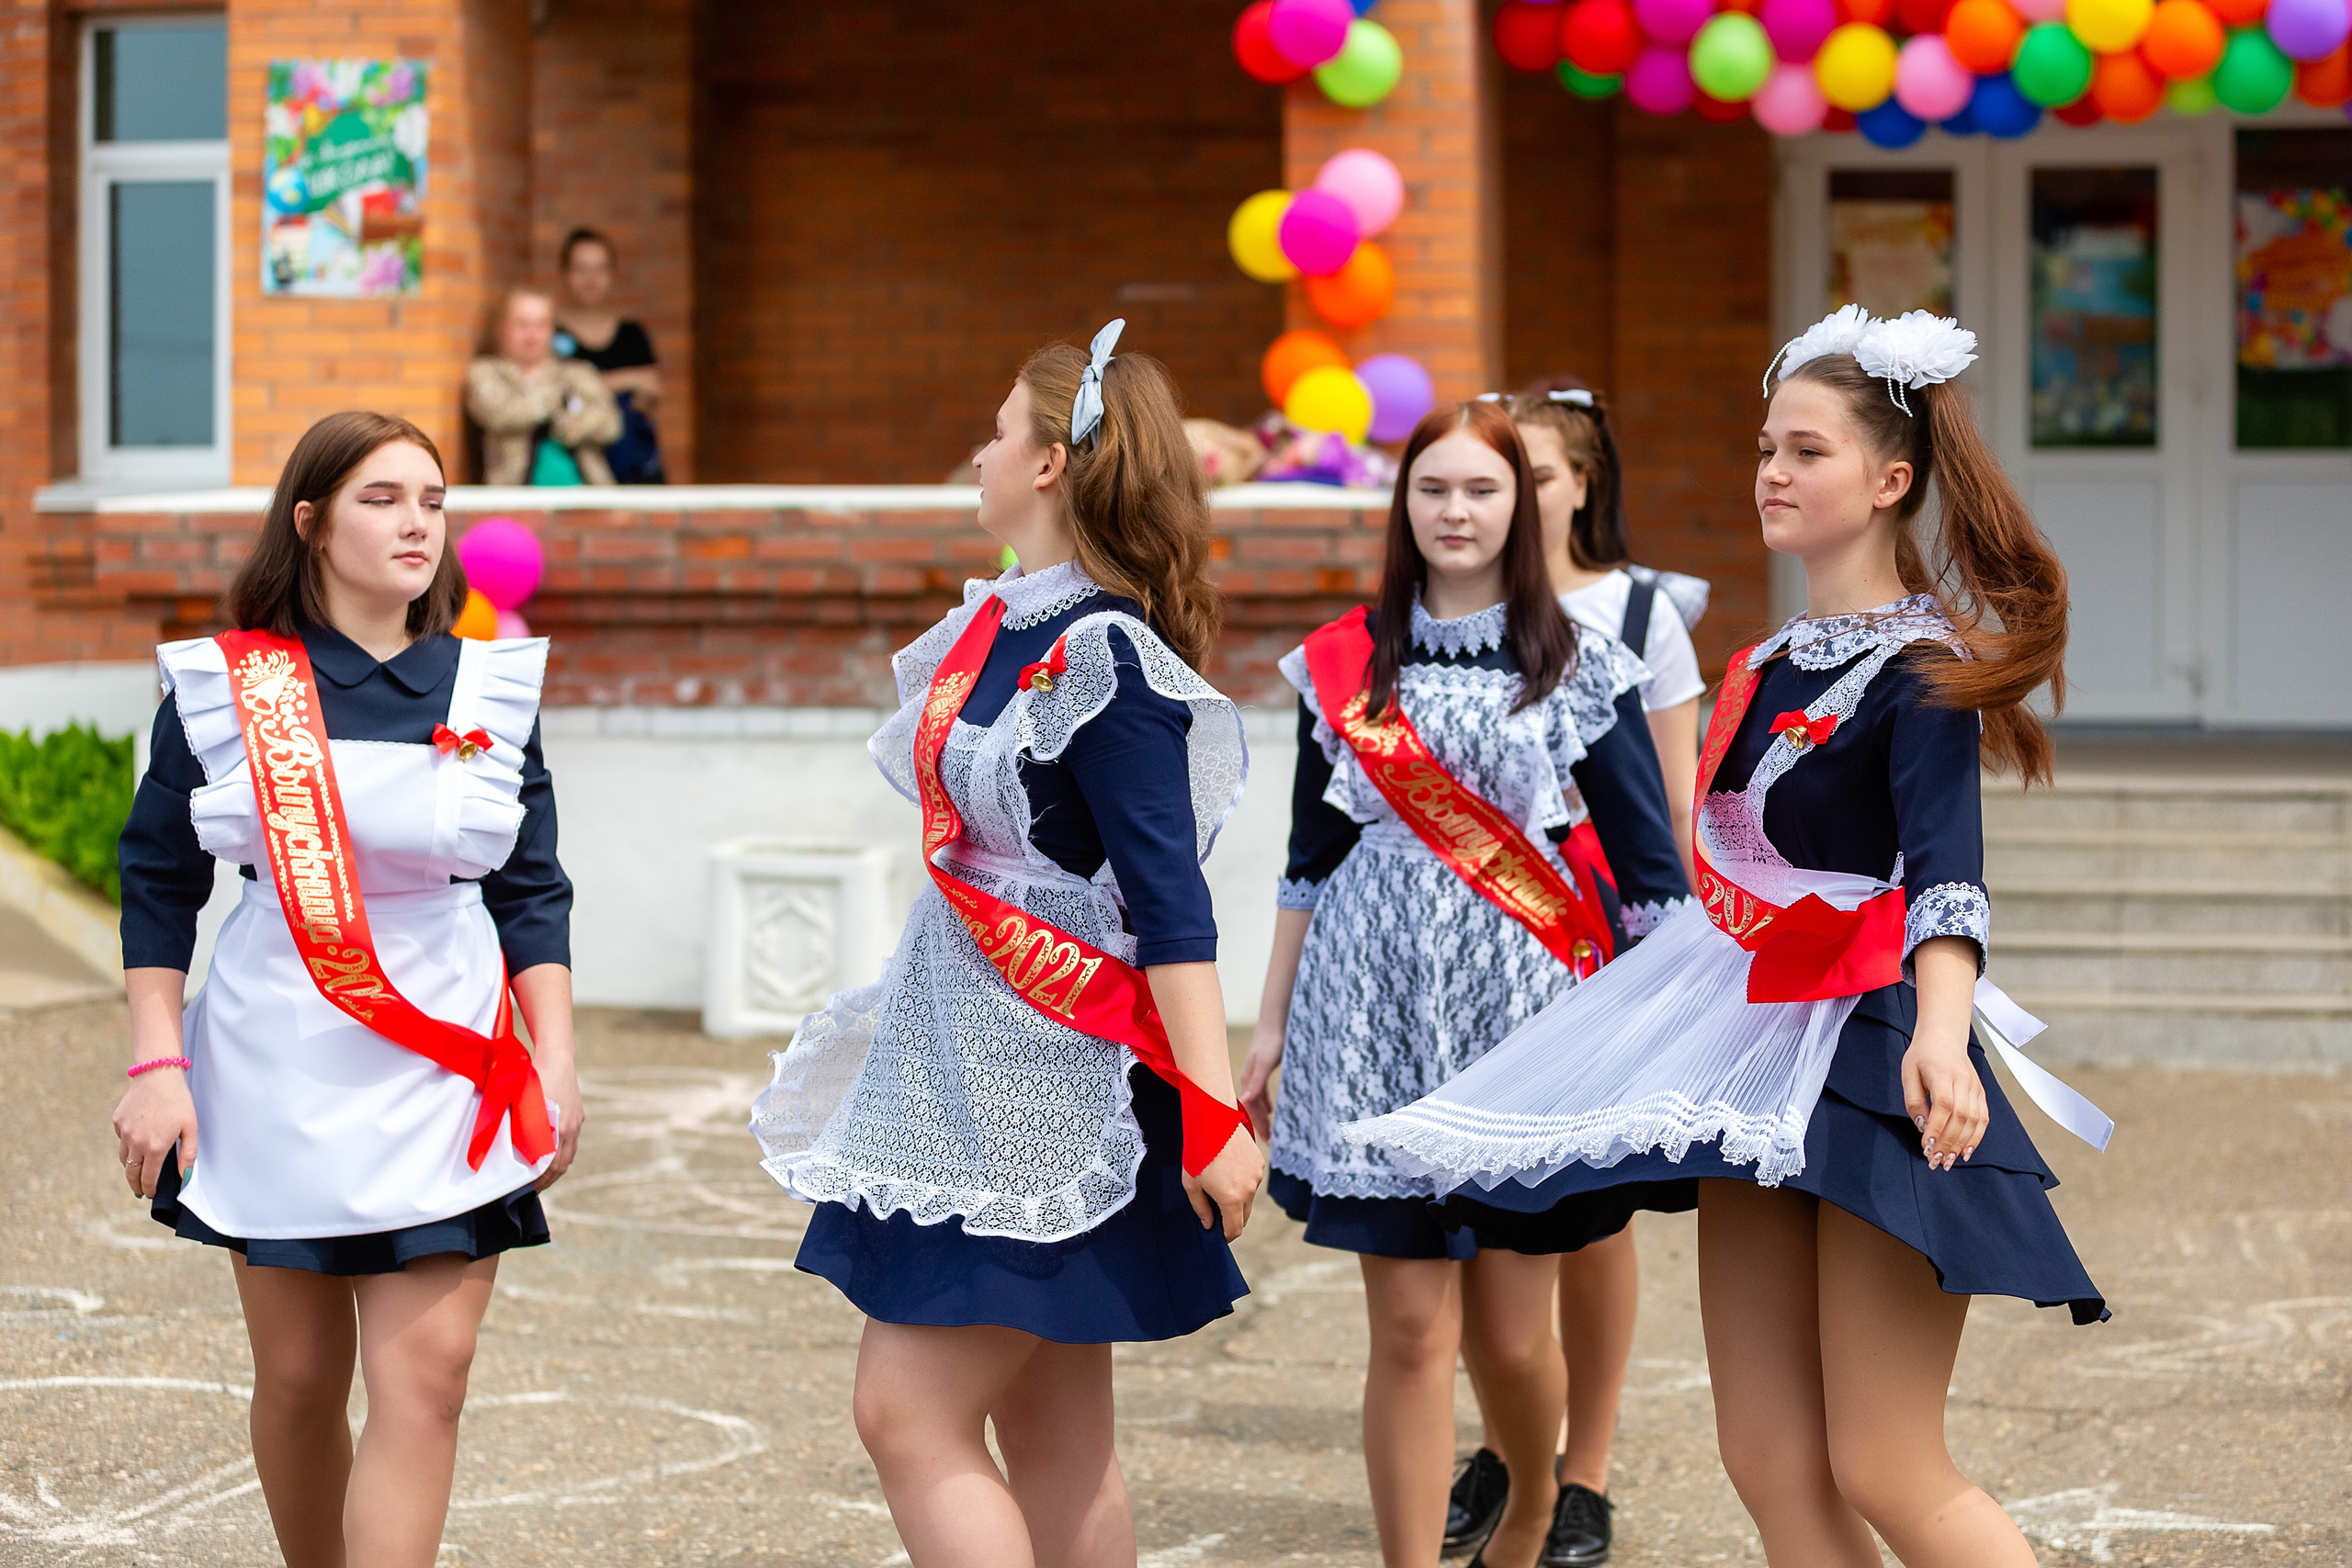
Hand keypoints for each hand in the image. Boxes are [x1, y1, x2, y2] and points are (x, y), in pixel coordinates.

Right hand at [113, 1070, 197, 1200]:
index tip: (151, 1194)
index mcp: (155, 1147)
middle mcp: (135, 1143)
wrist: (158, 1074)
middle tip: (140, 1191)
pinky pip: (121, 1140)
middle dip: (136, 1185)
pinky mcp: (117, 1121)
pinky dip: (128, 1145)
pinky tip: (139, 1140)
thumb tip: (184, 1178)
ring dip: (131, 1167)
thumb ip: (187, 1155)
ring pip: (124, 1158)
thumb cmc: (178, 1100)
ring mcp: (123, 1132)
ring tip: (139, 1170)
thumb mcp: (191, 1128)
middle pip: (131, 1173)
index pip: (147, 1178)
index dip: (149, 1189)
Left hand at [532, 1055, 586, 1191]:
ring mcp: (577, 1121)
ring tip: (542, 1174)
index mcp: (559, 1129)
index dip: (540, 1180)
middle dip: (549, 1179)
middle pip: (564, 1164)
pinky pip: (571, 1141)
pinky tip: (550, 1151)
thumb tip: (515, 1155)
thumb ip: (521, 1131)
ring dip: (557, 1166)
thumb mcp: (523, 1106)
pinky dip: (561, 1151)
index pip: (552, 1165)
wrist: (556, 1058)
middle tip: (535, 1187)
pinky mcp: (577, 1114)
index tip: (528, 1188)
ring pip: (569, 1153)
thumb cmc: (534, 1080)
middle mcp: (571, 1128)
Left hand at [1182, 1123, 1263, 1241]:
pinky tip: (1228, 1168)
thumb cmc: (1198, 1153)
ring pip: (1249, 1197)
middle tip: (1215, 1210)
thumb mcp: (1191, 1185)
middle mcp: (1249, 1190)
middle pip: (1244, 1216)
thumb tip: (1209, 1224)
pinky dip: (1242, 1181)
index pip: (1235, 1229)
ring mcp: (1257, 1175)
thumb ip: (1201, 1209)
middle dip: (1231, 1218)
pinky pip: (1252, 1180)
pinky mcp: (1259, 1162)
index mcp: (1232, 1199)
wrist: (1213, 1121)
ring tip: (1219, 1182)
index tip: (1218, 1233)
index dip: (1226, 1235)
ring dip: (1237, 1197)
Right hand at [1236, 1022, 1283, 1139]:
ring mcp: (1255, 1073)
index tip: (1266, 1139)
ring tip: (1269, 1130)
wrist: (1275, 1020)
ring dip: (1261, 1115)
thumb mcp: (1265, 1063)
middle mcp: (1249, 1078)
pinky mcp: (1263, 1068)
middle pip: (1252, 1107)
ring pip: (1256, 1101)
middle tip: (1269, 1140)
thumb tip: (1244, 1101)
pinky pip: (1261, 1092)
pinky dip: (1265, 1103)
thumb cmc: (1271, 1041)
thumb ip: (1256, 1083)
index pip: (1250, 1108)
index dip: (1257, 1124)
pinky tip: (1271, 1109)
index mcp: (1248, 1079)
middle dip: (1258, 1123)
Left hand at [1901, 1033, 1986, 1171]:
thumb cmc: (1922, 1054)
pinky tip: (1965, 1151)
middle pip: (1961, 1117)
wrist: (1944, 1037)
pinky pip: (1983, 1119)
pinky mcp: (1981, 1093)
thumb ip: (1913, 1100)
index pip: (1944, 1105)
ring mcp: (1975, 1088)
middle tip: (1936, 1161)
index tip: (1926, 1146)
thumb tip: (1922, 1126)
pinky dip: (1976, 1137)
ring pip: (1974, 1121)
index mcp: (1942, 1074)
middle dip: (1948, 1142)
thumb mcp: (1908, 1073)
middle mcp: (1963, 1082)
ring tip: (1949, 1161)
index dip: (1936, 1128)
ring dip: (1962, 1144)